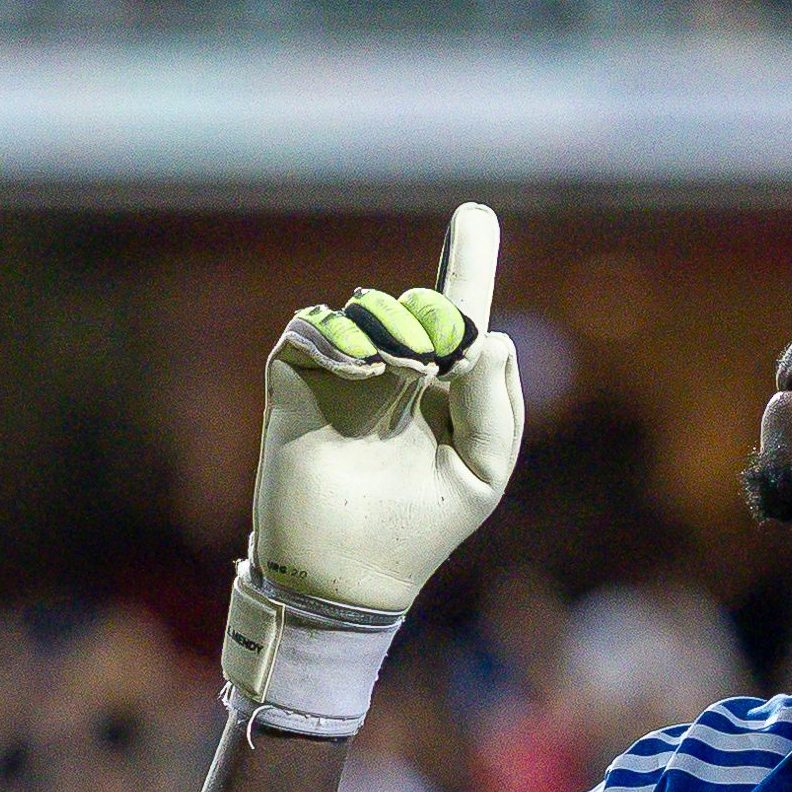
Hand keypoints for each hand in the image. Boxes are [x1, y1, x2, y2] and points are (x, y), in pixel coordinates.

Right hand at [248, 203, 521, 621]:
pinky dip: (337, 337)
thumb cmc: (420, 529)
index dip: (467, 263)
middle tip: (436, 361)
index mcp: (442, 388)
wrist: (344, 577)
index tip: (475, 214)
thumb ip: (496, 404)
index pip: (457, 315)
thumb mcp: (482, 472)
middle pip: (416, 302)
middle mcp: (392, 372)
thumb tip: (491, 337)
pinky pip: (310, 329)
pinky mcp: (295, 384)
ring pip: (366, 307)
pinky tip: (361, 370)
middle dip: (434, 313)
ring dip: (391, 325)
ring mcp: (342, 375)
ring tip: (401, 371)